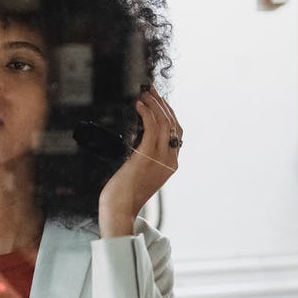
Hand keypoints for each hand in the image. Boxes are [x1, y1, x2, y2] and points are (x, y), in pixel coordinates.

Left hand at [98, 88, 182, 237]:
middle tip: (152, 90)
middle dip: (163, 104)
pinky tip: (139, 105)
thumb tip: (141, 136)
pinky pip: (152, 129)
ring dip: (155, 105)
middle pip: (173, 124)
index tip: (159, 100)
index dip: (169, 113)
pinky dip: (147, 113)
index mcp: (171, 163)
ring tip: (145, 93)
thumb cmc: (124, 190)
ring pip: (164, 123)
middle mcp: (170, 159)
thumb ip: (146, 155)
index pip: (177, 132)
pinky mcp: (147, 156)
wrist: (120, 207)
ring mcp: (161, 158)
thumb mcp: (141, 170)